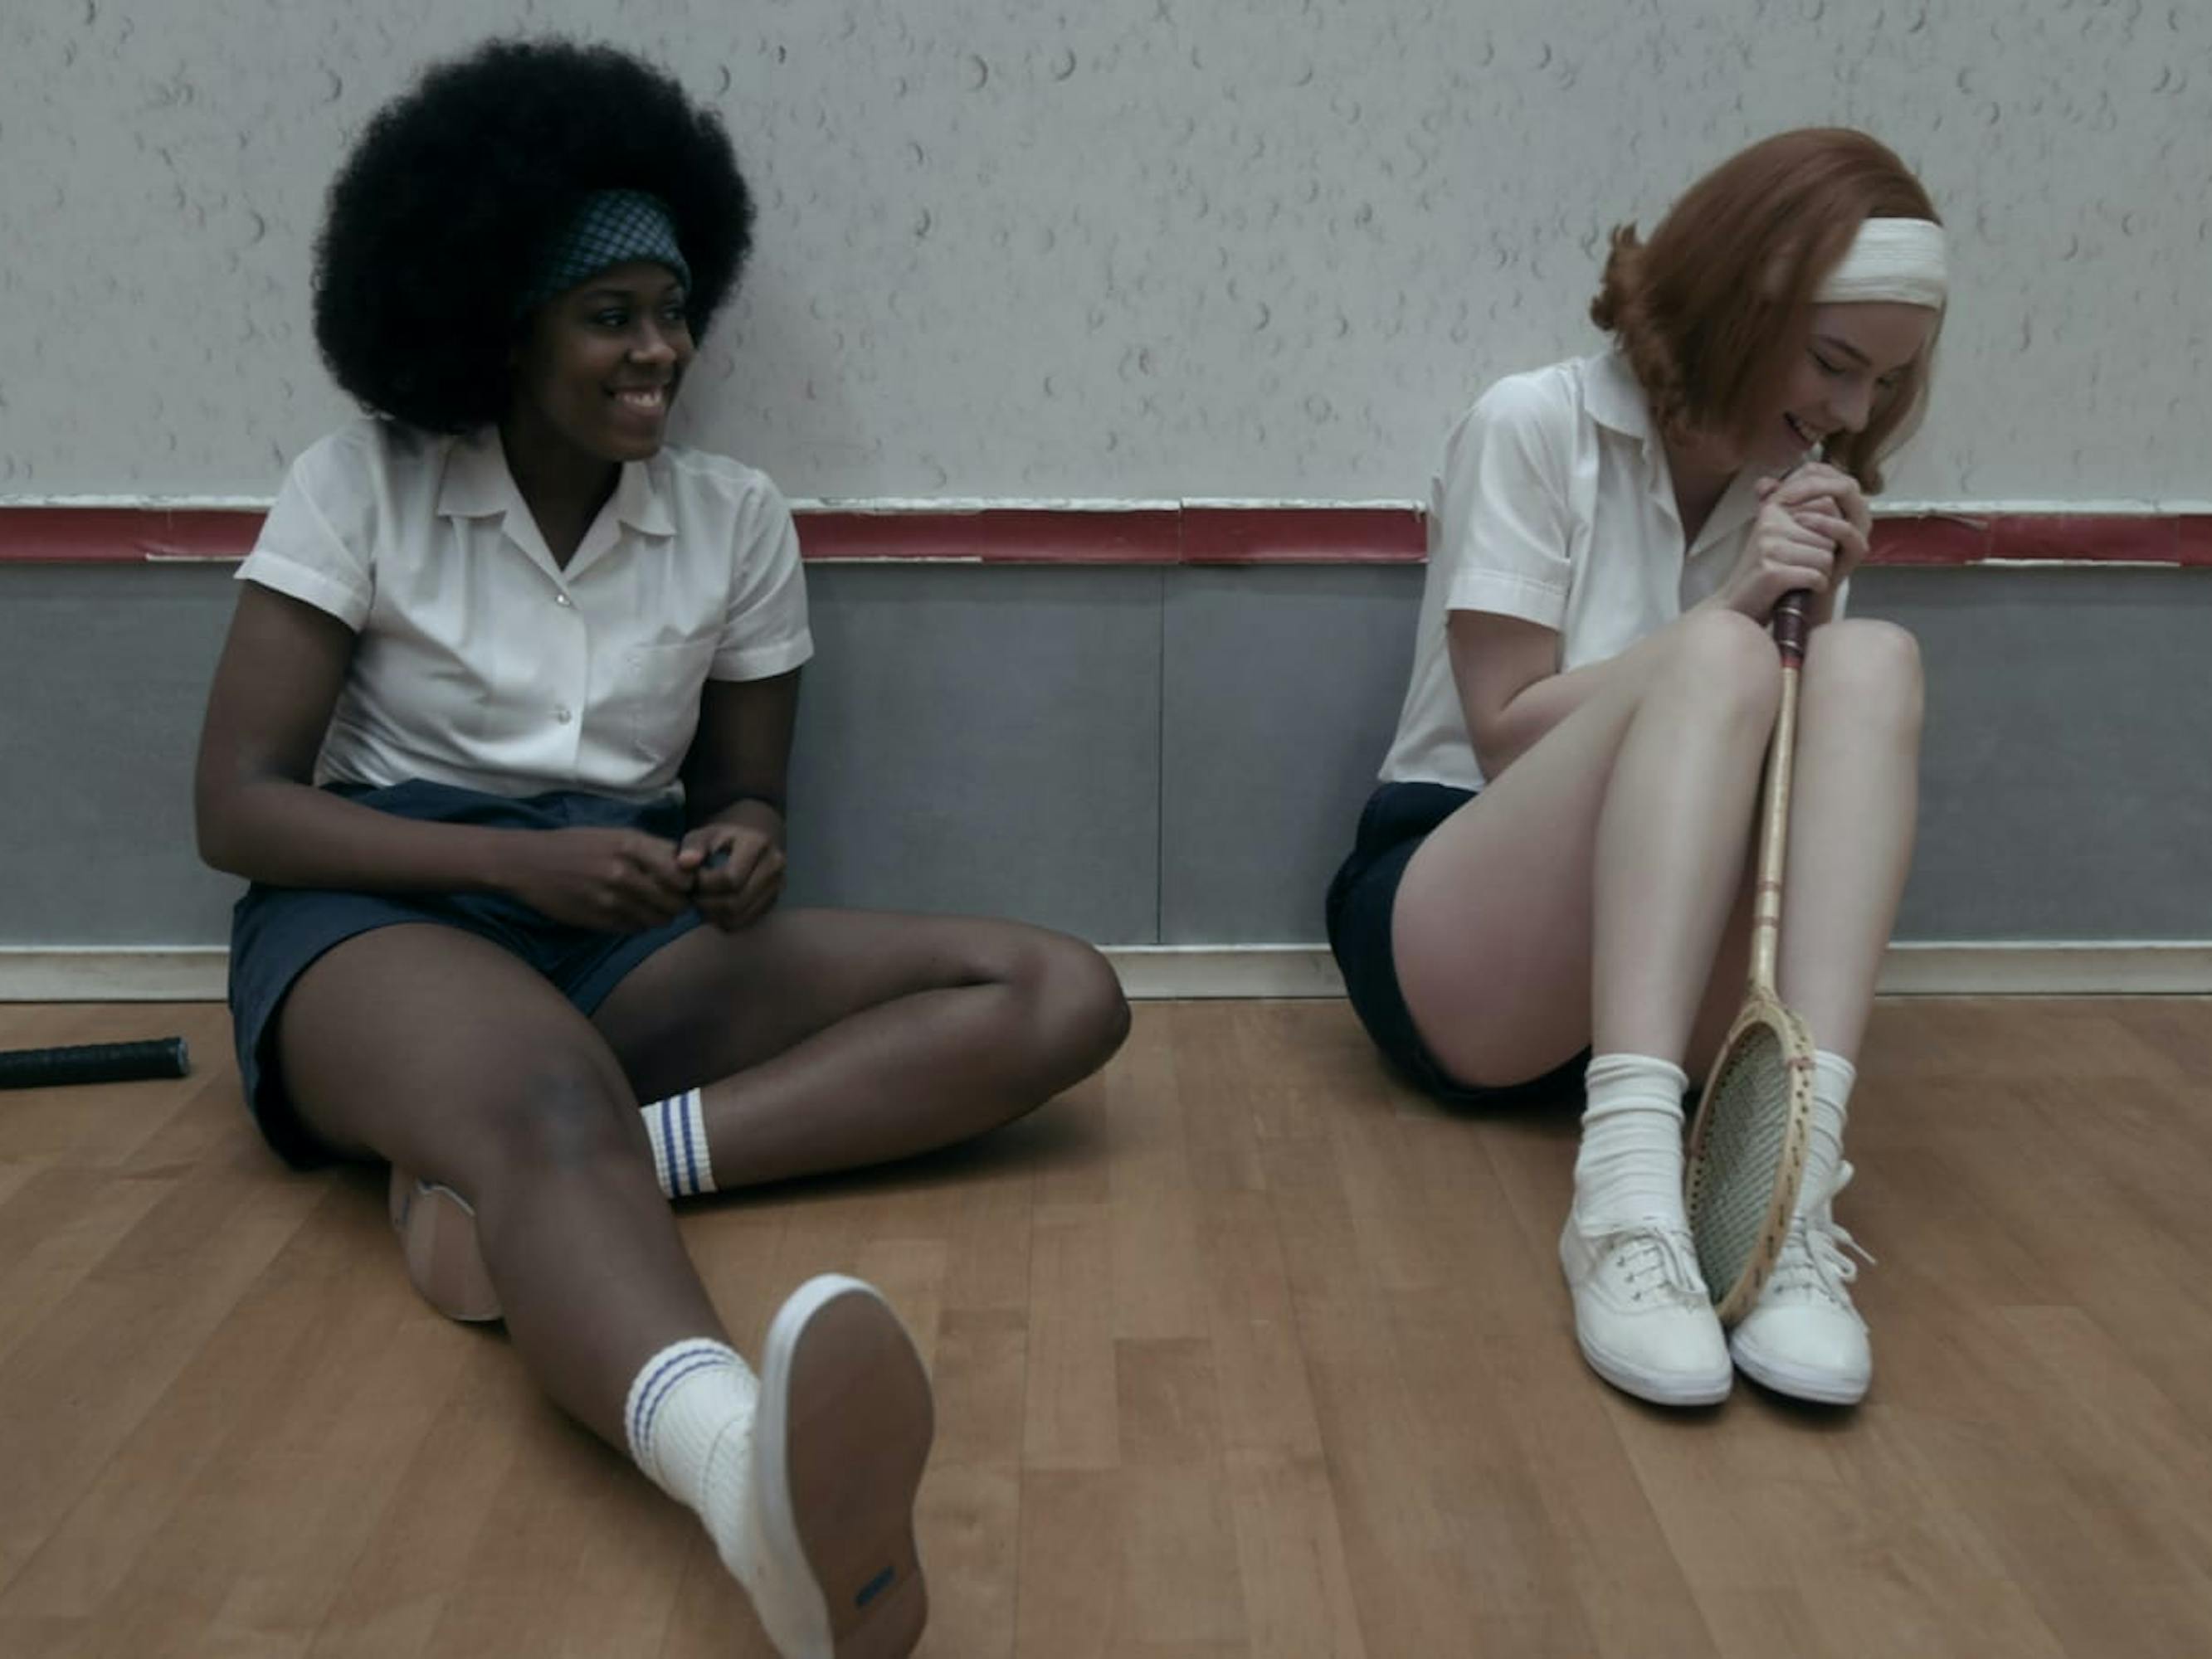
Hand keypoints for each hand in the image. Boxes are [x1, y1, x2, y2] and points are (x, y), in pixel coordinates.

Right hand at [501, 827, 694, 931]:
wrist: (527, 863)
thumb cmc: (575, 845)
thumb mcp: (614, 835)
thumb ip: (650, 849)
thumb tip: (687, 865)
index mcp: (630, 845)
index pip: (681, 873)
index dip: (688, 882)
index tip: (683, 882)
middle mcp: (623, 872)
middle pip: (675, 901)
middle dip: (679, 903)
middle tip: (672, 900)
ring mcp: (610, 899)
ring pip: (658, 919)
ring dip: (660, 917)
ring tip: (651, 908)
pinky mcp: (598, 919)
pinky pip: (635, 929)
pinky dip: (639, 925)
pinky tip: (630, 914)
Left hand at [678, 802, 785, 932]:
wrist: (744, 845)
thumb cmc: (720, 840)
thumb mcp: (703, 835)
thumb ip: (693, 846)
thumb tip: (685, 863)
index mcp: (758, 843)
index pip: (731, 878)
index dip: (706, 884)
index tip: (693, 878)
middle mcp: (774, 865)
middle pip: (736, 901)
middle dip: (707, 902)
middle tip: (693, 895)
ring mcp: (777, 886)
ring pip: (738, 915)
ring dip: (713, 914)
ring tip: (701, 900)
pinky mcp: (772, 902)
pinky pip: (742, 922)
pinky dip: (722, 920)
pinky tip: (712, 908)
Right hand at [1716, 464, 1866, 622]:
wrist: (1737, 607)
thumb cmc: (1765, 573)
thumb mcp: (1780, 534)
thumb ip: (1803, 513)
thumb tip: (1830, 498)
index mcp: (1773, 508)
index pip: (1827, 506)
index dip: (1825, 533)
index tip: (1806, 547)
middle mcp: (1770, 523)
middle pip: (1830, 535)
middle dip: (1823, 556)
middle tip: (1799, 567)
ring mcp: (1769, 546)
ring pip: (1826, 557)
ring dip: (1819, 574)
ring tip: (1797, 578)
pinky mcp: (1772, 571)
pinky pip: (1817, 576)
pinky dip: (1814, 588)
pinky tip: (1798, 590)